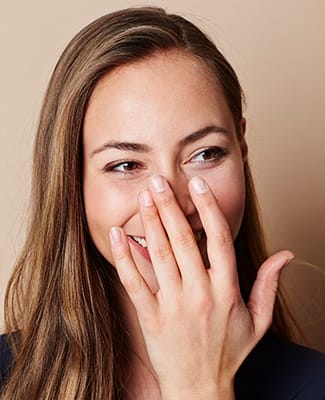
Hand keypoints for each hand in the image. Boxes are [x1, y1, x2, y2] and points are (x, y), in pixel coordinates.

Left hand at [109, 175, 292, 399]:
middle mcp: (200, 294)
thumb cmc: (229, 353)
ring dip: (150, 223)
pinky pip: (135, 283)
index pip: (219, 240)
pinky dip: (125, 257)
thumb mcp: (258, 321)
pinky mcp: (151, 318)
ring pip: (159, 256)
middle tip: (158, 181)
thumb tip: (285, 255)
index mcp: (227, 291)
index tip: (197, 185)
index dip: (208, 209)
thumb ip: (269, 284)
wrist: (200, 389)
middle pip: (183, 241)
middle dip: (170, 207)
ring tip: (143, 197)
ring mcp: (173, 306)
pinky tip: (117, 235)